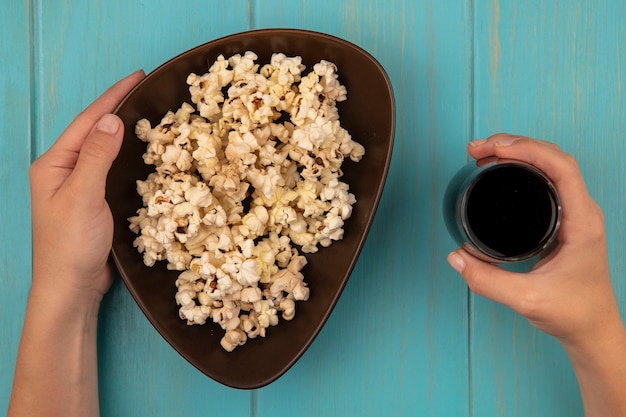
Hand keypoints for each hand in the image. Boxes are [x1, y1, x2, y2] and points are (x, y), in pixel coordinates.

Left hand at [29, 70, 144, 304]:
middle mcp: (64, 171)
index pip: (88, 121)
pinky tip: (143, 153)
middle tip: (147, 90)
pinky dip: (129, 156)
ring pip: (105, 150)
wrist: (72, 288)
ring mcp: (79, 186)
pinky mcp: (95, 202)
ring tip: (149, 114)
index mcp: (54, 164)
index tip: (138, 76)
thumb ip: (97, 157)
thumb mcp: (82, 196)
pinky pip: (113, 169)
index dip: (113, 96)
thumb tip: (113, 120)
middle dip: (119, 108)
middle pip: (95, 131)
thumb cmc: (70, 245)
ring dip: (125, 131)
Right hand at [447, 134, 621, 346]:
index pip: (561, 168)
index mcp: (582, 222)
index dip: (527, 150)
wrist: (591, 327)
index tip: (494, 150)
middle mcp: (581, 211)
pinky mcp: (564, 219)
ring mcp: (574, 213)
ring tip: (484, 154)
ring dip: (517, 152)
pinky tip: (501, 170)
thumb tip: (456, 257)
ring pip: (550, 165)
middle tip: (477, 149)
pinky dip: (522, 167)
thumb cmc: (574, 312)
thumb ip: (487, 281)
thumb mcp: (527, 299)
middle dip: (514, 145)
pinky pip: (546, 180)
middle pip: (552, 158)